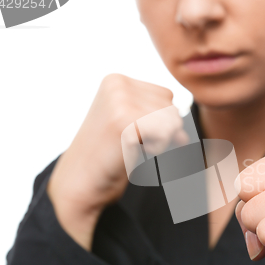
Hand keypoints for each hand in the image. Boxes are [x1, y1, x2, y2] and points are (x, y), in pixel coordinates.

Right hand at [47, 74, 186, 250]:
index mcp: (117, 80)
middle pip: (172, 109)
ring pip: (173, 122)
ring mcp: (119, 100)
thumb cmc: (109, 158)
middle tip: (129, 143)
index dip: (158, 123)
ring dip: (157, 143)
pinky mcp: (124, 121)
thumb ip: (161, 117)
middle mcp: (118, 84)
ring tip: (129, 147)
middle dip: (160, 134)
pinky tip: (131, 152)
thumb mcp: (134, 125)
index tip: (131, 133)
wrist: (78, 185)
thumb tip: (185, 135)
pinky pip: (166, 135)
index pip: (167, 97)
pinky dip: (155, 150)